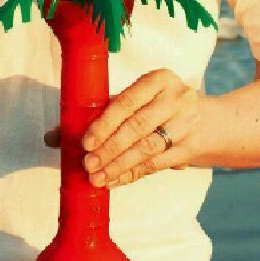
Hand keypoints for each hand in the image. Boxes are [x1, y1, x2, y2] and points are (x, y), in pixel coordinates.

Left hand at [44, 68, 203, 187]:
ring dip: (119, 166)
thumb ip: (97, 113)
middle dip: (110, 148)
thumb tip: (52, 136)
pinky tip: (113, 181)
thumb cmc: (156, 106)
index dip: (105, 123)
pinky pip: (156, 165)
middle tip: (87, 164)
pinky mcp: (190, 147)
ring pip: (148, 148)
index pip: (128, 101)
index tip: (85, 142)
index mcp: (159, 79)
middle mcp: (177, 98)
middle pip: (138, 127)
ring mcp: (187, 123)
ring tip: (96, 178)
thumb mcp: (134, 100)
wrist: (207, 121)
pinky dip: (131, 174)